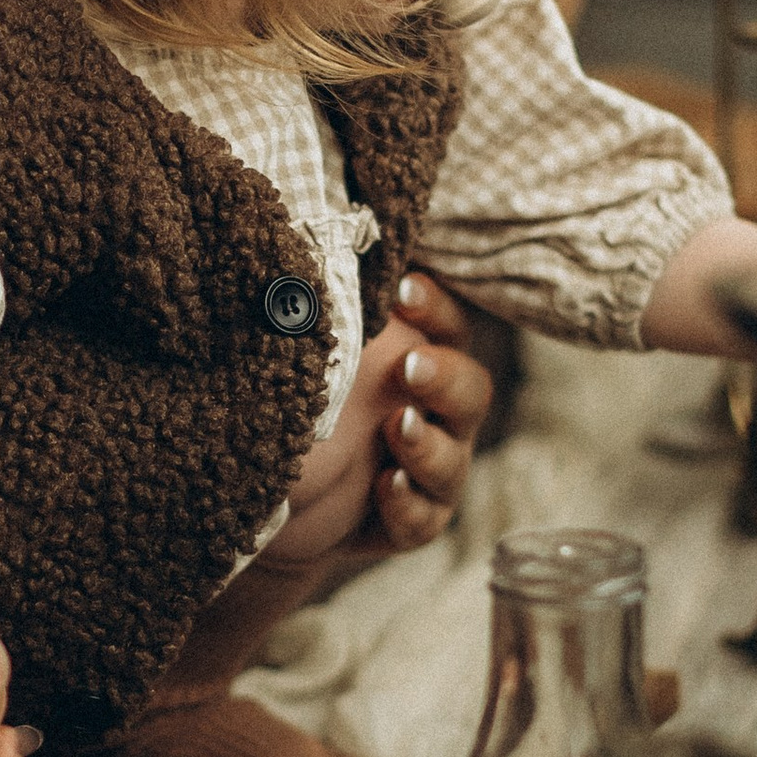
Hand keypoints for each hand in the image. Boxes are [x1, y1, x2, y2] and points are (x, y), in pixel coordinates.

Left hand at [257, 270, 497, 577]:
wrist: (286, 494)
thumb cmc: (318, 400)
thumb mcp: (326, 352)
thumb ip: (335, 308)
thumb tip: (307, 236)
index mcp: (425, 358)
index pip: (448, 326)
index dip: (434, 308)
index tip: (402, 289)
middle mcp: (441, 413)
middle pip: (469, 391)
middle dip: (443, 377)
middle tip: (410, 367)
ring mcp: (432, 470)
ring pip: (452, 460)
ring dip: (428, 444)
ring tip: (398, 428)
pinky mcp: (411, 520)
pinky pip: (423, 519)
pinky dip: (407, 505)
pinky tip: (385, 487)